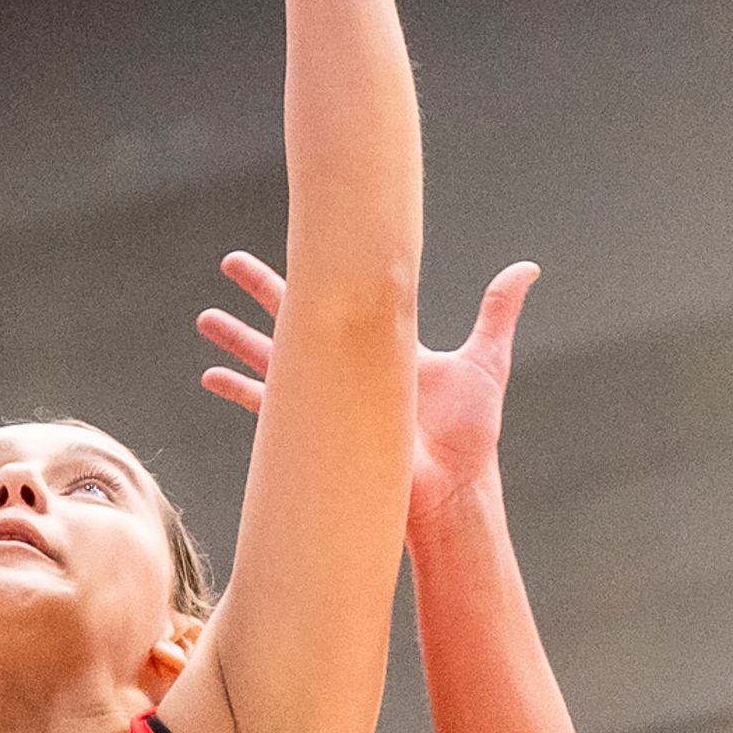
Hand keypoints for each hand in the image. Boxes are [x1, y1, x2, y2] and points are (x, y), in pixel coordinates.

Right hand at [199, 249, 538, 526]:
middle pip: (299, 320)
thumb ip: (498, 313)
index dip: (320, 271)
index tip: (300, 241)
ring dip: (239, 339)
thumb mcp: (485, 362)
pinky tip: (211, 379)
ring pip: (275, 359)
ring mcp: (330, 402)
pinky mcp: (319, 432)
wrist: (451, 491)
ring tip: (205, 319)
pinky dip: (241, 392)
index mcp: (382, 350)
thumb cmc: (470, 436)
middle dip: (263, 292)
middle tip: (229, 263)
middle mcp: (350, 372)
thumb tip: (527, 268)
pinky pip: (270, 409)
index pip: (344, 298)